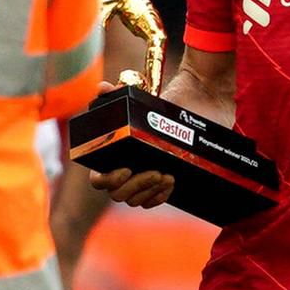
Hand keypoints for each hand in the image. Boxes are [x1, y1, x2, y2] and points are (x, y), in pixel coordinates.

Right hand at [86, 79, 174, 207]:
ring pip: (136, 199)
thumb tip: (102, 89)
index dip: (107, 179)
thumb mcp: (138, 99)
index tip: (125, 170)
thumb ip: (117, 93)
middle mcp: (123, 170)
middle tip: (155, 172)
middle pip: (118, 193)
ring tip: (166, 175)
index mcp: (112, 155)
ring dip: (149, 191)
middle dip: (136, 185)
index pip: (99, 179)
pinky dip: (159, 197)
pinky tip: (170, 183)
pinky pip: (151, 201)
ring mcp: (140, 179)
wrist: (191, 104)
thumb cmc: (160, 103)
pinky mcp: (157, 184)